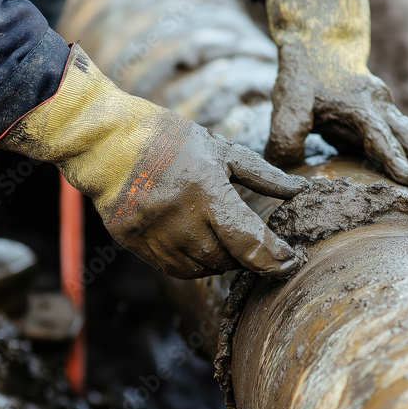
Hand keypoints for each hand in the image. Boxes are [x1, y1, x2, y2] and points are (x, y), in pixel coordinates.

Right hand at [0, 44, 306, 277]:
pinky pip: (177, 269)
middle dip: (249, 255)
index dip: (278, 259)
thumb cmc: (169, 139)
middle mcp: (182, 221)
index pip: (252, 244)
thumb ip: (262, 176)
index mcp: (207, 192)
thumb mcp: (221, 149)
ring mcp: (157, 237)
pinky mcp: (138, 246)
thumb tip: (300, 190)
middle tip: (255, 240)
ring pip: (204, 269)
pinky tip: (198, 242)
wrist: (107, 143)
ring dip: (222, 260)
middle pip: (230, 260)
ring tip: (223, 236)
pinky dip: (195, 262)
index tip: (293, 260)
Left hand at [265, 0, 407, 209]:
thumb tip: (289, 171)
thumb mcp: (289, 100)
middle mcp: (382, 107)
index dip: (394, 156)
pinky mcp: (387, 122)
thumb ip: (287, 134)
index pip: (381, 133)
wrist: (320, 45)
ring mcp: (389, 113)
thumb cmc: (304, 75)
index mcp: (361, 103)